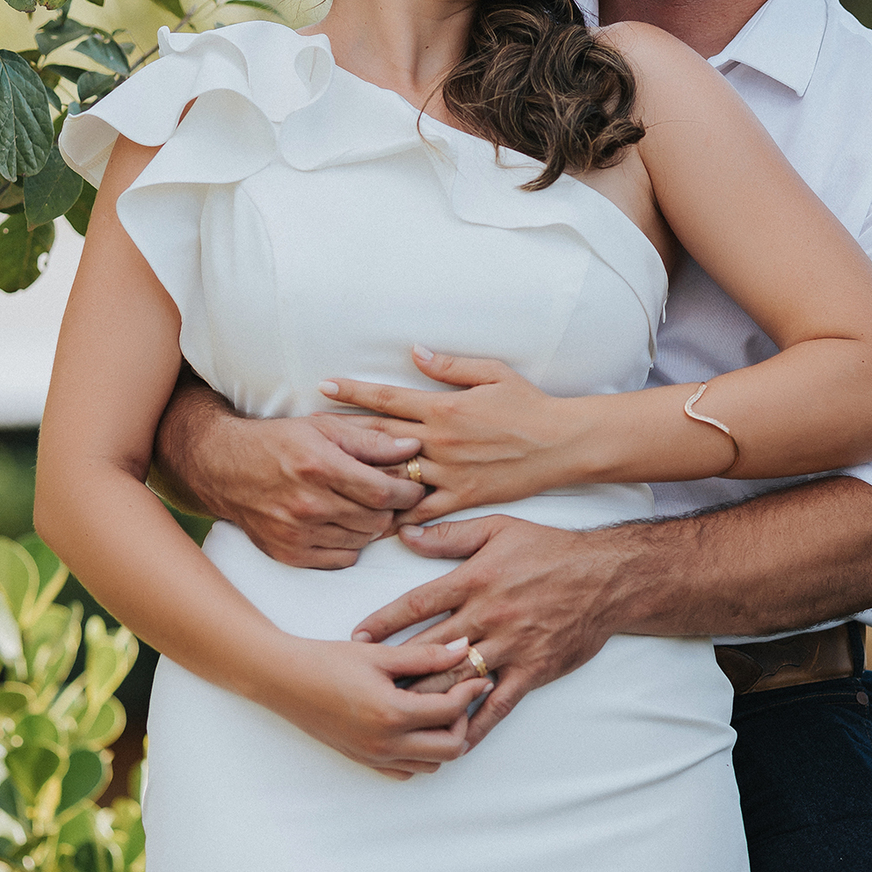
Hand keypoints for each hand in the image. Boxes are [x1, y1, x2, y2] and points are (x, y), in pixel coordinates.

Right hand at [165, 405, 426, 568]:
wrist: (224, 467)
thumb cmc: (279, 441)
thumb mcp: (323, 427)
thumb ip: (370, 439)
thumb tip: (411, 449)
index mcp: (320, 466)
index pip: (384, 492)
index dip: (409, 492)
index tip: (415, 486)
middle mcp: (308, 503)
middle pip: (376, 520)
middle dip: (394, 509)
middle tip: (395, 497)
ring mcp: (296, 533)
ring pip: (362, 541)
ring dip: (373, 527)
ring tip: (367, 507)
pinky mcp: (288, 553)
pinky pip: (341, 559)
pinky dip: (351, 545)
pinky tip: (344, 524)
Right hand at [263, 632, 492, 778]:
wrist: (284, 679)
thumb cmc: (328, 660)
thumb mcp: (380, 654)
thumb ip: (427, 654)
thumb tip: (465, 647)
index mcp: (392, 714)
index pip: (450, 712)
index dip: (470, 691)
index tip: (478, 674)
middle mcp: (386, 744)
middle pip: (449, 749)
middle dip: (463, 722)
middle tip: (460, 696)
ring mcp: (373, 757)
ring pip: (430, 764)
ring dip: (443, 740)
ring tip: (439, 709)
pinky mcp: (362, 760)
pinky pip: (405, 771)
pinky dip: (420, 755)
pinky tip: (415, 726)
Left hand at [317, 349, 593, 518]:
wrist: (562, 443)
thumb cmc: (529, 404)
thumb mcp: (492, 374)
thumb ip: (449, 366)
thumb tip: (414, 352)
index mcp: (444, 408)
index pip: (388, 398)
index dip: (353, 392)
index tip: (324, 386)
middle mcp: (440, 441)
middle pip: (380, 438)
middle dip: (343, 434)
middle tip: (309, 434)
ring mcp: (450, 473)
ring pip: (394, 476)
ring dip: (361, 476)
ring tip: (328, 478)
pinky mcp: (463, 498)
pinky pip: (422, 511)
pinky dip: (395, 514)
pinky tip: (370, 519)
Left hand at [350, 516, 624, 748]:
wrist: (606, 577)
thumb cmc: (550, 549)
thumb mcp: (499, 529)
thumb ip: (451, 535)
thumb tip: (407, 534)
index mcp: (475, 579)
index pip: (417, 603)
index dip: (383, 622)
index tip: (356, 638)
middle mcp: (487, 615)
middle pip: (429, 648)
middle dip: (394, 668)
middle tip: (364, 687)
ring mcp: (510, 646)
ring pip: (457, 679)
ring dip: (425, 698)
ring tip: (394, 716)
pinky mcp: (532, 670)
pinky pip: (497, 704)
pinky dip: (473, 724)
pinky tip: (453, 740)